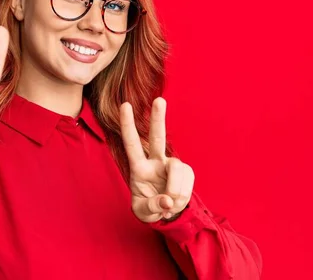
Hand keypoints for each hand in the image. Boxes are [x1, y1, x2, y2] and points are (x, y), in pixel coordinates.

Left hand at [120, 97, 194, 222]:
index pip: (132, 143)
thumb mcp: (143, 212)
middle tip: (159, 99)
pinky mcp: (186, 172)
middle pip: (157, 137)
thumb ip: (152, 207)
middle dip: (158, 118)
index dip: (128, 125)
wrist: (167, 213)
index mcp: (138, 168)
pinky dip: (183, 195)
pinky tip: (177, 202)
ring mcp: (171, 165)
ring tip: (169, 204)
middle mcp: (155, 161)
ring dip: (175, 190)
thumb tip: (167, 201)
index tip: (125, 105)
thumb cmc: (148, 208)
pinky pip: (187, 181)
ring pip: (177, 169)